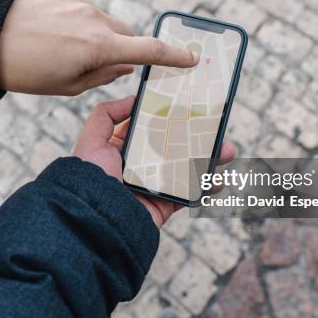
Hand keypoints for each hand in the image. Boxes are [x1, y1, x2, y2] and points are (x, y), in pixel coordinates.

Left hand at [0, 0, 198, 95]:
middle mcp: (93, 18)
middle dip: (116, 47)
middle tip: (92, 62)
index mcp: (98, 47)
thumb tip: (128, 64)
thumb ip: (104, 75)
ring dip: (89, 32)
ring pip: (97, 19)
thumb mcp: (68, 86)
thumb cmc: (26, 71)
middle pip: (122, 33)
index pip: (148, 51)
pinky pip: (76, 5)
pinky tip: (45, 29)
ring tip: (56, 45)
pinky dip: (69, 18)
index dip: (173, 56)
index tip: (191, 58)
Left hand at [73, 96, 236, 227]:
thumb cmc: (90, 179)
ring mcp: (155, 185)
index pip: (150, 128)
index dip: (169, 117)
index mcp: (123, 150)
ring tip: (228, 150)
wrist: (96, 219)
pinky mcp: (165, 204)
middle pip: (176, 146)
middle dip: (198, 136)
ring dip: (210, 159)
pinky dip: (207, 186)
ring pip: (188, 168)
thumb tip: (132, 99)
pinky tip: (218, 178)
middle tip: (217, 126)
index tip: (188, 106)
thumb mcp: (91, 140)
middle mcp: (141, 167)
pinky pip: (191, 194)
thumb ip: (106, 114)